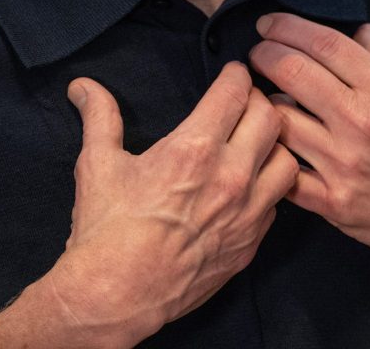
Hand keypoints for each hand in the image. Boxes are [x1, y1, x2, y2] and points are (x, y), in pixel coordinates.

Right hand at [45, 63, 297, 345]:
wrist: (117, 295)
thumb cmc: (106, 230)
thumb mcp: (97, 164)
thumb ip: (99, 116)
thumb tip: (82, 86)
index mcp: (194, 150)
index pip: (235, 93)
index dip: (236, 75)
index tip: (233, 73)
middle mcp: (229, 177)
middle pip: (270, 118)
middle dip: (258, 101)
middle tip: (244, 102)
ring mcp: (246, 214)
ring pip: (287, 161)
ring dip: (274, 145)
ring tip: (257, 141)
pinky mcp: (250, 243)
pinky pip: (277, 203)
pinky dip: (269, 187)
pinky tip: (251, 185)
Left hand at [249, 14, 369, 295]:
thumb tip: (360, 31)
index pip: (324, 44)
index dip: (287, 27)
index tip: (268, 23)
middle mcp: (363, 122)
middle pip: (292, 72)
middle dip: (264, 55)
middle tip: (257, 53)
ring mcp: (345, 164)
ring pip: (279, 120)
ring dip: (265, 103)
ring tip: (264, 97)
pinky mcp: (333, 202)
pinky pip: (284, 169)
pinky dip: (274, 152)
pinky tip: (273, 142)